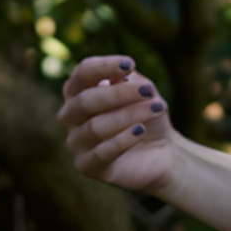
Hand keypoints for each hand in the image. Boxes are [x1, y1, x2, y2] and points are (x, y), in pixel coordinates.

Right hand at [61, 54, 180, 196]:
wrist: (160, 150)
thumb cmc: (145, 114)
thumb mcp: (142, 91)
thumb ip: (129, 81)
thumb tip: (116, 78)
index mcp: (77, 91)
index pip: (82, 73)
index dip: (104, 67)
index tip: (130, 64)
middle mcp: (70, 116)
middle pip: (86, 100)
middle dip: (119, 94)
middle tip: (148, 90)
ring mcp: (75, 142)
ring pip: (96, 126)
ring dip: (129, 115)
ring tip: (157, 108)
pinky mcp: (86, 166)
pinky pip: (101, 153)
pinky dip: (122, 139)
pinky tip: (140, 130)